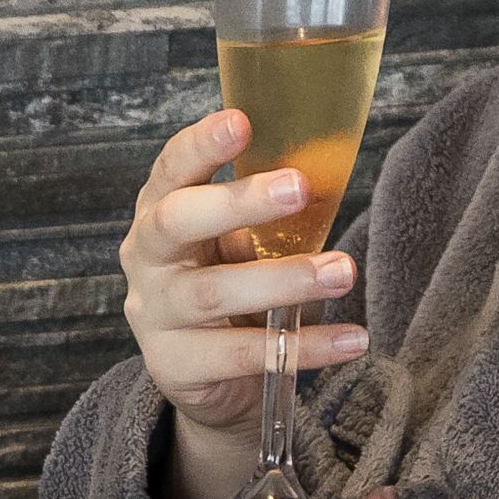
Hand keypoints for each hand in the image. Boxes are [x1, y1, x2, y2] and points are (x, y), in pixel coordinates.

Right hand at [118, 108, 370, 495]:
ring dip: (285, 279)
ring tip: (343, 271)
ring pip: (215, 292)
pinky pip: (241, 355)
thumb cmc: (231, 285)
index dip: (201, 145)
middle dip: (238, 202)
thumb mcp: (242, 242)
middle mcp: (146, 259)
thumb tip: (332, 170)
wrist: (206, 378)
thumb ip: (269, 213)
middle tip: (299, 187)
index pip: (171, 170)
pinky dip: (303, 347)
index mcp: (160, 212)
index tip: (242, 121)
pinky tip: (352, 339)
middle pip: (177, 222)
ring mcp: (154, 315)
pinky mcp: (175, 366)